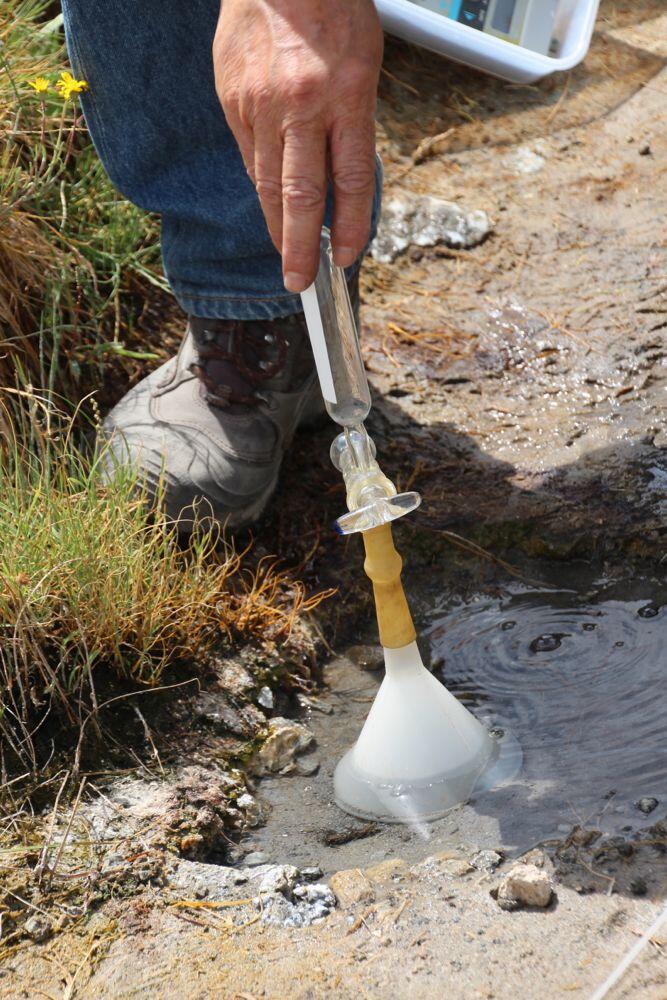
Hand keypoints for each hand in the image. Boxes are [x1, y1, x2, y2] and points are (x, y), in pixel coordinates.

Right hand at [213, 0, 382, 291]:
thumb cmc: (332, 10)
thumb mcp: (364, 64)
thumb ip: (353, 124)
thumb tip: (341, 181)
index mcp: (346, 95)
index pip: (352, 180)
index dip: (350, 226)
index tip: (345, 257)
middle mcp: (302, 105)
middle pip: (301, 194)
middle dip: (299, 246)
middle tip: (298, 282)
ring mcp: (261, 104)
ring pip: (266, 182)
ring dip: (276, 226)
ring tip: (284, 255)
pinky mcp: (232, 99)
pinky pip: (248, 154)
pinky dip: (259, 184)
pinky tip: (267, 204)